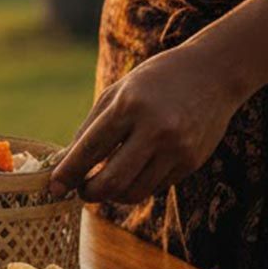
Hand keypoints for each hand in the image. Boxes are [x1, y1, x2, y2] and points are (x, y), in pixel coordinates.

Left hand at [50, 43, 248, 203]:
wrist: (214, 73)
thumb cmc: (155, 81)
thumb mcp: (118, 93)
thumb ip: (90, 129)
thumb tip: (64, 164)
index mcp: (129, 106)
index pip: (90, 150)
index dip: (68, 173)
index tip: (54, 187)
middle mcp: (155, 129)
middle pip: (112, 181)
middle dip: (89, 193)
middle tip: (82, 191)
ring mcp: (177, 148)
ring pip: (134, 192)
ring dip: (113, 195)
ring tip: (106, 184)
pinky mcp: (191, 161)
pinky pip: (155, 187)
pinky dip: (138, 185)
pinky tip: (135, 171)